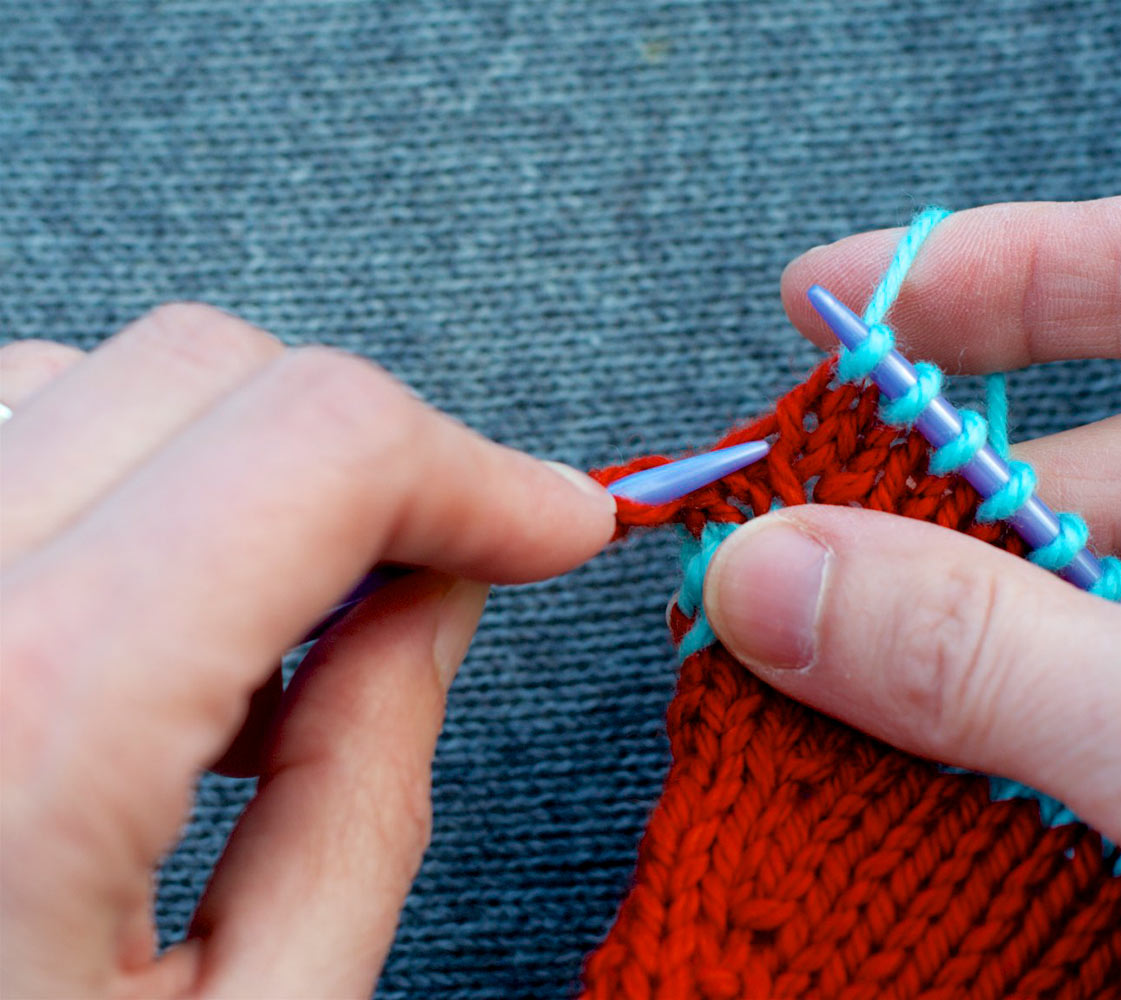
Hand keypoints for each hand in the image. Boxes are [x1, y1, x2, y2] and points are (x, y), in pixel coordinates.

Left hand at [0, 306, 615, 997]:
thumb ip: (365, 788)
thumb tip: (442, 592)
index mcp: (21, 732)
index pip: (315, 447)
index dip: (474, 468)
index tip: (551, 524)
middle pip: (195, 368)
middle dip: (362, 452)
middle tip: (434, 573)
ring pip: (67, 377)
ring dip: (215, 469)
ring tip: (253, 646)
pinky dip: (86, 491)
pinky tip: (118, 641)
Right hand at [704, 181, 1120, 997]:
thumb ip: (1000, 660)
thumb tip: (778, 573)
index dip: (1026, 270)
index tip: (851, 307)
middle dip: (952, 520)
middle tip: (786, 566)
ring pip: (1115, 625)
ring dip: (964, 660)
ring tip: (815, 682)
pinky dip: (1012, 756)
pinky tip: (911, 779)